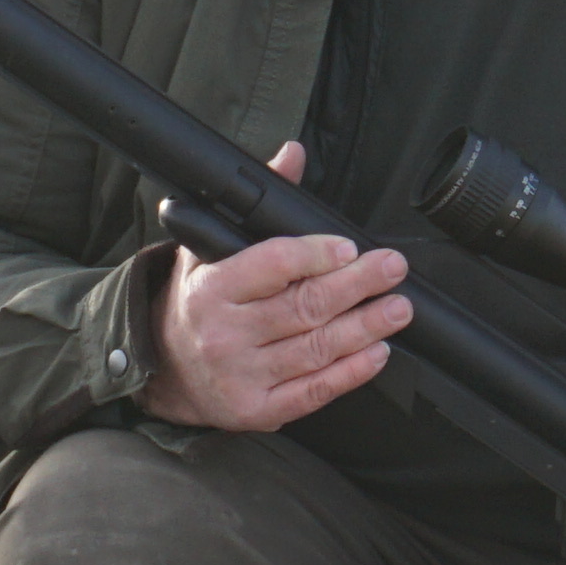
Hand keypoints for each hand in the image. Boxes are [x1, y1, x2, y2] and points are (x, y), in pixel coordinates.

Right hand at [141, 143, 414, 431]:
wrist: (167, 368)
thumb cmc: (198, 300)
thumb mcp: (210, 248)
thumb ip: (257, 203)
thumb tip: (292, 154)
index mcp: (210, 289)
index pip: (272, 265)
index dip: (316, 254)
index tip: (350, 246)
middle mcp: (223, 334)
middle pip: (304, 307)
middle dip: (356, 285)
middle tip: (392, 268)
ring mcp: (241, 376)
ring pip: (317, 349)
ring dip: (366, 327)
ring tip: (398, 308)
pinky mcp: (258, 410)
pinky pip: (315, 391)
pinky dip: (352, 372)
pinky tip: (377, 352)